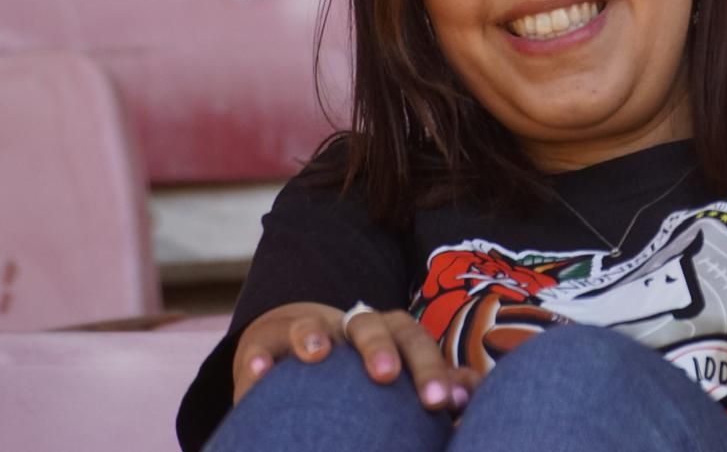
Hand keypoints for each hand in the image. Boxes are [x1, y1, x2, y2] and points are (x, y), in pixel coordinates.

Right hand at [233, 302, 480, 412]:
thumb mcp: (398, 374)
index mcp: (390, 333)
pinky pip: (260, 346)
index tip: (441, 403)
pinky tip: (256, 375)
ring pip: (311, 323)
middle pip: (370, 325)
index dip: (430, 368)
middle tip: (386, 377)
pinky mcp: (264, 344)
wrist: (302, 348)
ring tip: (316, 354)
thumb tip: (470, 400)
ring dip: (313, 335)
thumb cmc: (362, 374)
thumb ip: (434, 385)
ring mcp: (306, 330)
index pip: (415, 341)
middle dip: (380, 348)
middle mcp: (350, 325)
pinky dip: (257, 360)